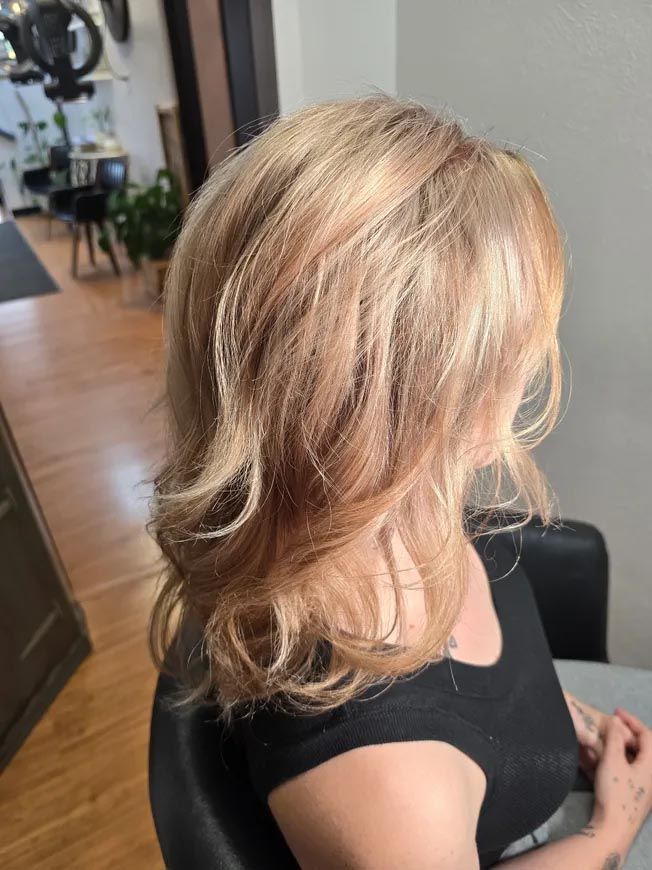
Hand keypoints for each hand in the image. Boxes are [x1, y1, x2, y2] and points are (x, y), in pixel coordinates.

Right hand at [588, 711, 651, 846]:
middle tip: (611, 725)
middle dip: (628, 733)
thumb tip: (615, 722)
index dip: (631, 721)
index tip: (615, 712)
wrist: (614, 829)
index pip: (647, 735)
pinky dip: (619, 760)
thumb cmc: (616, 792)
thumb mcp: (613, 761)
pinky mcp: (636, 795)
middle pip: (644, 747)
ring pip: (637, 759)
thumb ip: (614, 738)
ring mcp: (645, 786)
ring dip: (622, 747)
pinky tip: (603, 760)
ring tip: (605, 741)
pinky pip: (631, 771)